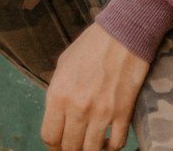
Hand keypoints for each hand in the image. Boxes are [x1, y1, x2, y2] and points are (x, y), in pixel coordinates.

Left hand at [41, 23, 148, 150]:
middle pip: (69, 148)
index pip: (49, 137)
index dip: (53, 146)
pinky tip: (108, 139)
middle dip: (71, 149)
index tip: (59, 145)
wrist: (122, 33)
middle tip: (76, 144)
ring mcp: (102, 113)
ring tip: (92, 142)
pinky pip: (116, 145)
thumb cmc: (91, 45)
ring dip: (90, 150)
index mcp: (59, 94)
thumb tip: (57, 117)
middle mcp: (78, 108)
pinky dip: (111, 147)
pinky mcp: (123, 114)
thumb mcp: (63, 64)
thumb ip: (58, 93)